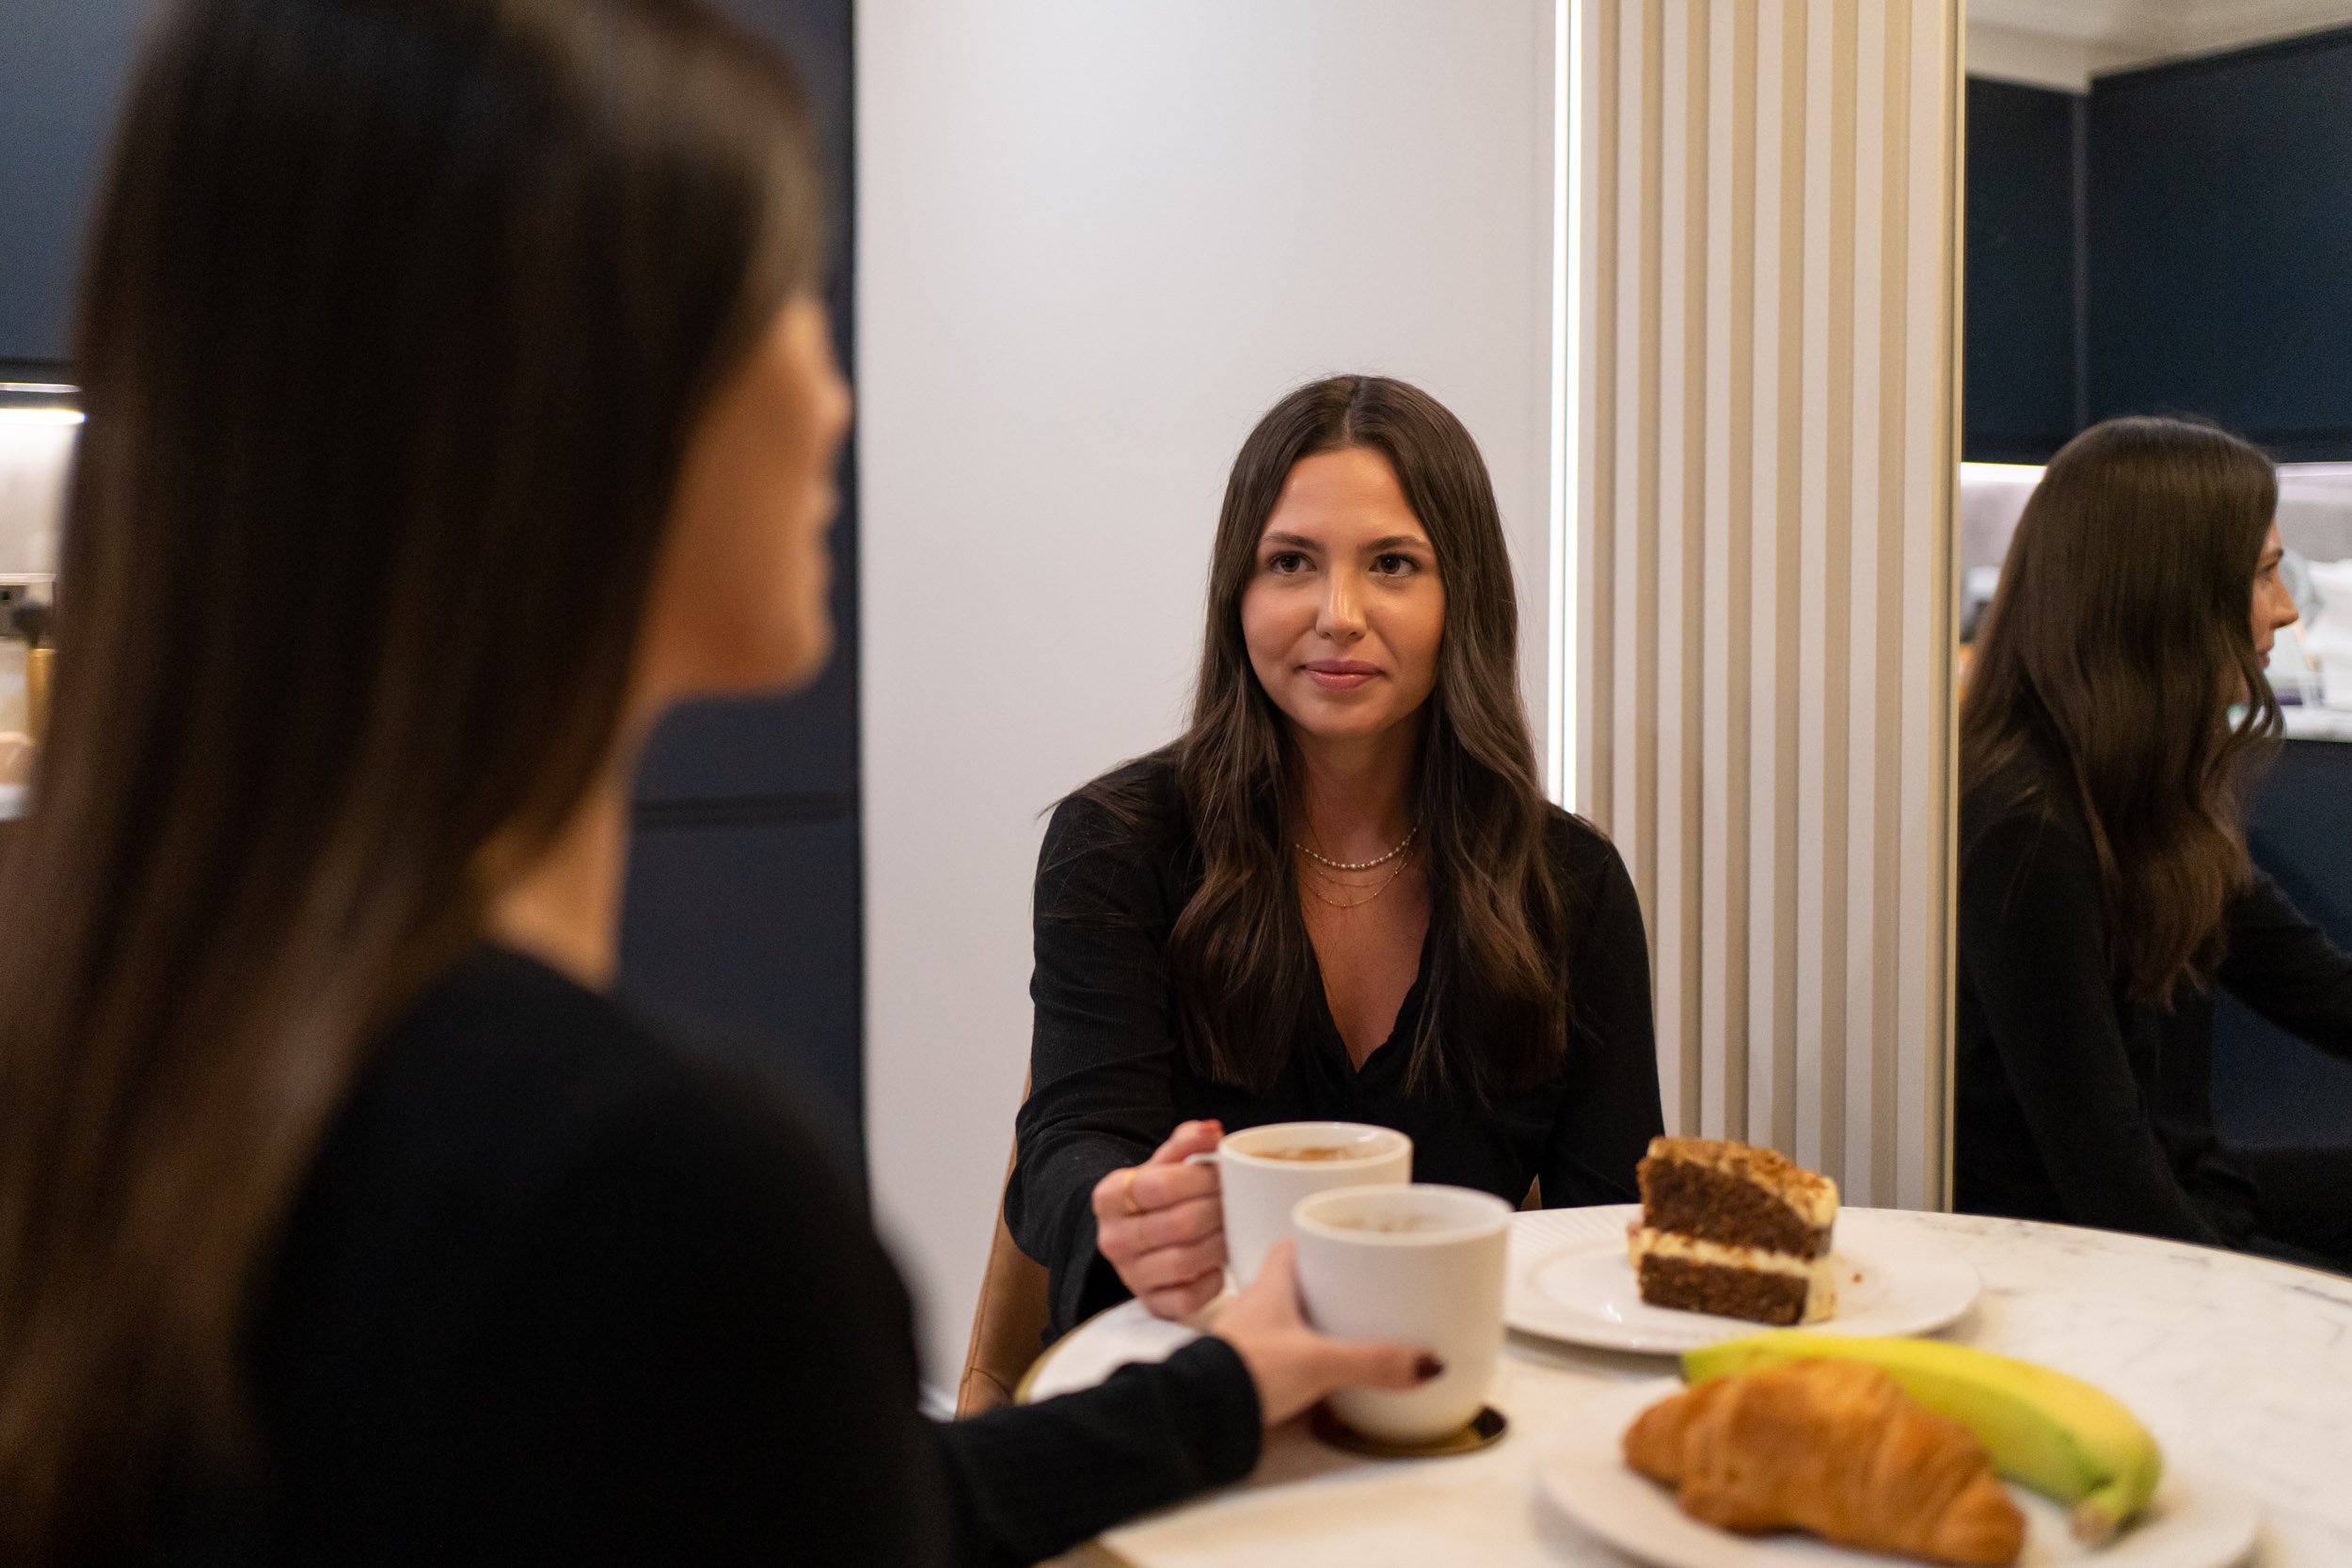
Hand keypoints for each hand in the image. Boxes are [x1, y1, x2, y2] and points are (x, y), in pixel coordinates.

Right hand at [1091, 1120, 1226, 1319]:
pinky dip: (1210, 1282)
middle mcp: (1112, 1239)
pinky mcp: (1150, 1303)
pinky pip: (1186, 1299)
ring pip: (1184, 1261)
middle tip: (1238, 1201)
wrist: (1138, 1235)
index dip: (1201, 1179)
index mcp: (1109, 1197)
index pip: (1160, 1185)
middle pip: (1178, 1224)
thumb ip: (1187, 1141)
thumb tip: (1212, 1130)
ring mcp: (1129, 1275)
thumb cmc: (1158, 1196)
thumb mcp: (1164, 1164)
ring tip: (1233, 1228)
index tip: (1223, 1174)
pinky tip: (1218, 1265)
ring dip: (1219, 1243)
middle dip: (1217, 1210)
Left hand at [1211, 1240, 1437, 1427]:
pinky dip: (1303, 1361)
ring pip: (1286, 1322)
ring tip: (1353, 1332)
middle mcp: (1255, 1309)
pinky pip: (1282, 1358)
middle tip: (1361, 1291)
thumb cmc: (1246, 1370)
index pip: (1289, 1246)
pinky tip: (1327, 1377)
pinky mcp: (1250, 1375)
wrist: (1199, 1417)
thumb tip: (1427, 1360)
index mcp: (1270, 1287)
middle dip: (1324, 1286)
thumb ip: (1373, 1360)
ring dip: (1313, 1325)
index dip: (1316, 1240)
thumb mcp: (1321, 1361)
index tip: (1344, 1241)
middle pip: (1292, 1285)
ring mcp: (1250, 1342)